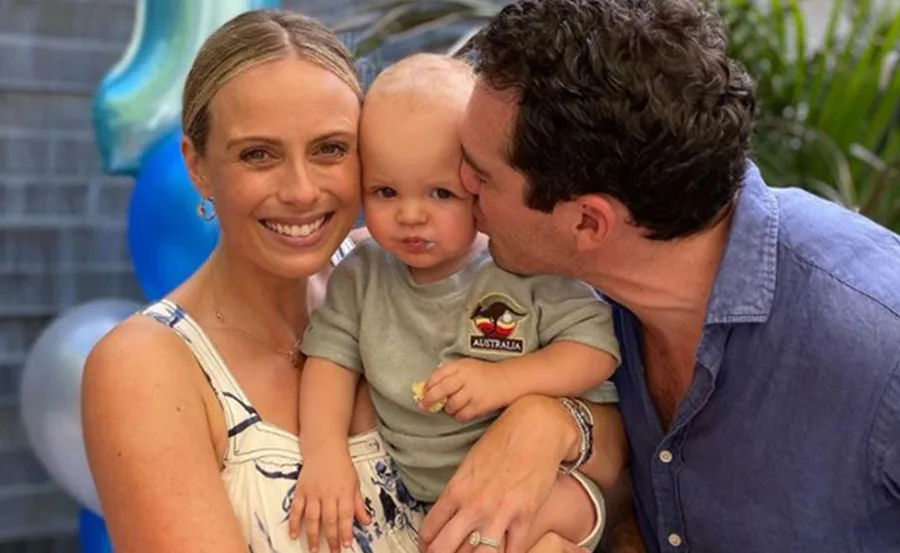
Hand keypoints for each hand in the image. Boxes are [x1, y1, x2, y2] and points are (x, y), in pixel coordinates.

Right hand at [288, 450, 369, 552]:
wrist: (324, 448)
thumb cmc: (341, 466)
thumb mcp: (355, 484)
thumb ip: (358, 504)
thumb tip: (366, 521)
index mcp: (344, 492)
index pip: (345, 516)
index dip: (345, 532)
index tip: (345, 544)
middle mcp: (328, 494)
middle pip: (329, 520)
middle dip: (331, 538)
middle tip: (332, 551)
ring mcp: (313, 493)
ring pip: (312, 518)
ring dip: (313, 535)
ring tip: (314, 549)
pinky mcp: (301, 491)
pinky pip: (296, 509)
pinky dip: (294, 523)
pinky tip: (294, 534)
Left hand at [420, 358, 511, 421]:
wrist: (507, 379)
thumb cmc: (483, 373)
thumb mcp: (465, 366)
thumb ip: (449, 373)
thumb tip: (428, 386)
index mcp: (460, 366)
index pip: (438, 375)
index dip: (428, 385)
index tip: (423, 392)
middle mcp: (466, 377)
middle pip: (441, 390)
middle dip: (429, 399)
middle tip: (423, 405)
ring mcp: (473, 392)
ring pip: (451, 405)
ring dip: (448, 408)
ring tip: (452, 406)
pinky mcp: (480, 405)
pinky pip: (462, 415)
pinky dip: (459, 415)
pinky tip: (462, 411)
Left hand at [420, 396, 577, 552]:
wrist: (536, 428)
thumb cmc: (503, 440)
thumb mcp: (470, 464)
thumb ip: (459, 491)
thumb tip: (452, 515)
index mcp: (456, 489)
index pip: (430, 529)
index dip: (426, 545)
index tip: (429, 549)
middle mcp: (473, 505)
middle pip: (444, 549)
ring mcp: (499, 512)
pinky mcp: (525, 516)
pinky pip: (512, 552)